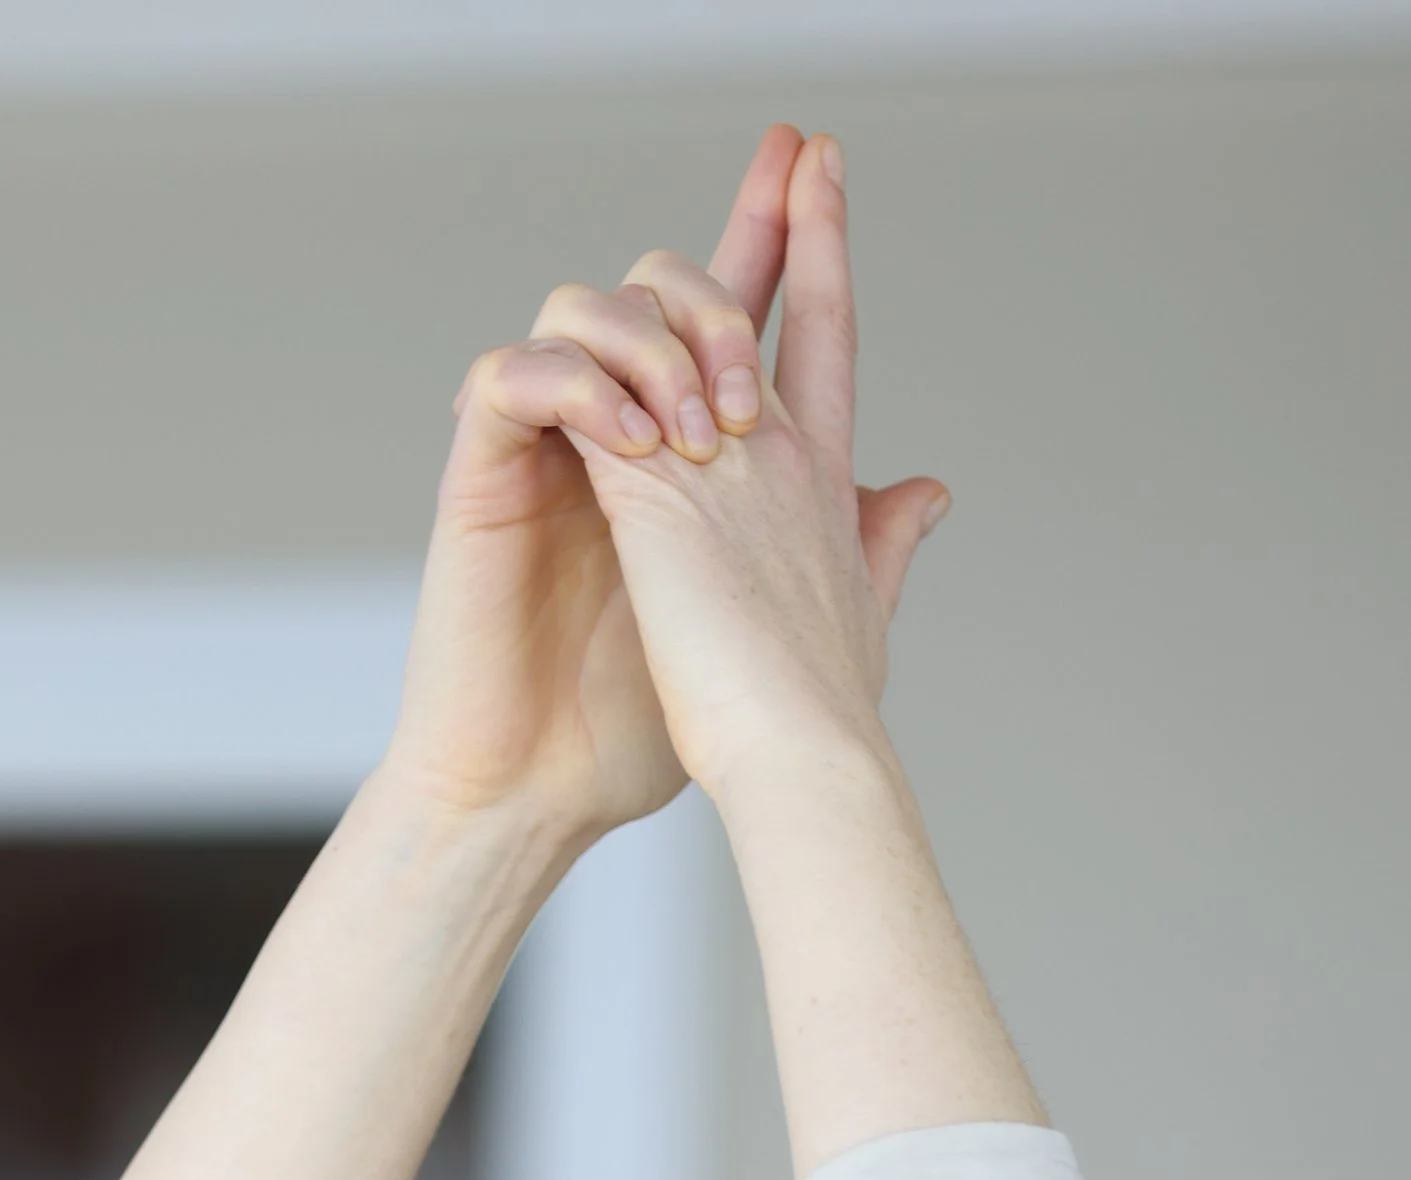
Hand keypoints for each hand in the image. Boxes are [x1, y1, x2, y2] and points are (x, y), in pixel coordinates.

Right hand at [378, 126, 799, 844]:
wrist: (540, 793)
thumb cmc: (637, 733)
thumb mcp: (776, 630)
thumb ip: (851, 550)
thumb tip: (925, 490)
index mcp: (691, 462)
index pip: (744, 314)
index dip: (780, 231)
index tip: (817, 155)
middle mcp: (617, 433)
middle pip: (662, 280)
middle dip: (720, 293)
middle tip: (747, 394)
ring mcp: (548, 449)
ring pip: (585, 305)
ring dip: (652, 349)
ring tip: (691, 439)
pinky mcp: (485, 476)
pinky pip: (513, 373)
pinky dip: (574, 387)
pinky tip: (626, 445)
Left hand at [570, 136, 950, 812]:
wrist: (809, 767)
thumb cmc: (827, 724)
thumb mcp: (866, 615)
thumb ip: (888, 542)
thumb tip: (928, 491)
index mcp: (824, 482)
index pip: (828, 340)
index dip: (827, 258)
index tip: (826, 183)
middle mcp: (781, 452)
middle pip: (771, 300)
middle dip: (782, 216)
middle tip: (785, 146)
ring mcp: (720, 466)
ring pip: (672, 328)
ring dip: (641, 312)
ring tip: (606, 313)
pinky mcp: (653, 498)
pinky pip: (599, 395)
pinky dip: (575, 382)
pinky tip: (537, 386)